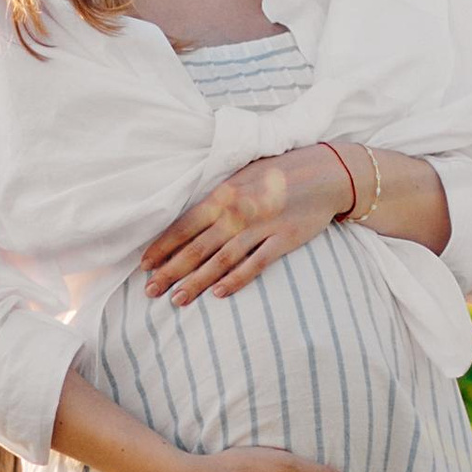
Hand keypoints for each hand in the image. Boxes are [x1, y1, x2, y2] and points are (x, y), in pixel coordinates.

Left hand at [143, 142, 353, 305]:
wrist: (327, 172)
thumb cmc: (280, 172)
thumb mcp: (242, 176)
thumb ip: (217, 197)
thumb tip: (189, 220)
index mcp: (224, 194)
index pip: (184, 225)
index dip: (163, 247)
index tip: (144, 266)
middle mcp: (238, 211)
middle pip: (197, 247)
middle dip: (171, 270)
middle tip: (150, 291)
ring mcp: (262, 227)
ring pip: (221, 260)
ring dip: (197, 281)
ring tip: (177, 299)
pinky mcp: (284, 240)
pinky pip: (256, 264)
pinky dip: (236, 280)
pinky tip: (219, 294)